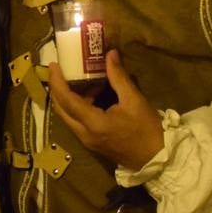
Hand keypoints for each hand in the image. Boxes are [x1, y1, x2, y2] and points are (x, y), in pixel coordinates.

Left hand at [48, 50, 163, 169]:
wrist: (157, 159)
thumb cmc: (146, 129)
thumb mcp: (134, 100)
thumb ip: (118, 76)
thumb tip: (110, 53)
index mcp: (93, 123)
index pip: (66, 99)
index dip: (57, 81)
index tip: (54, 65)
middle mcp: (84, 134)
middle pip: (61, 110)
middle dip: (57, 89)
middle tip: (60, 70)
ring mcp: (87, 141)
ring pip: (67, 117)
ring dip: (68, 98)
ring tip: (78, 79)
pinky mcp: (92, 143)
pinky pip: (76, 123)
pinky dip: (77, 108)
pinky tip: (90, 95)